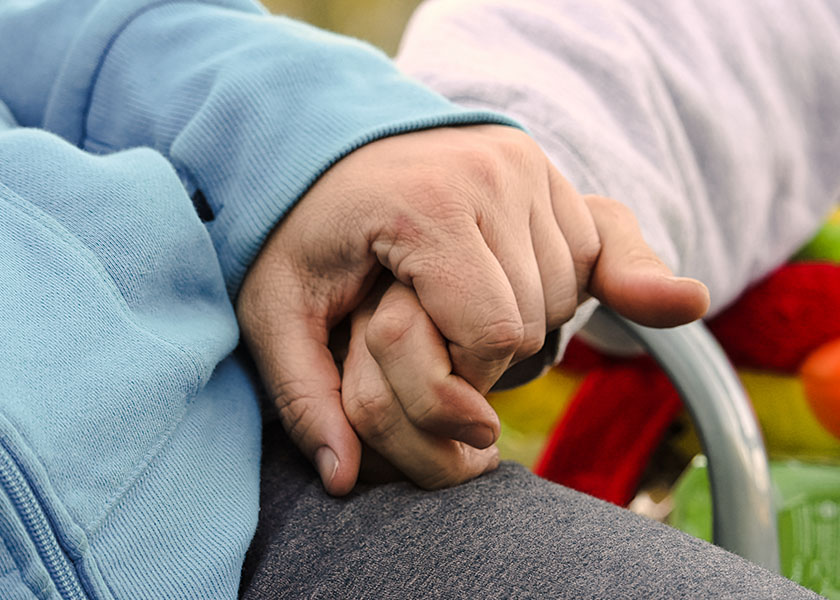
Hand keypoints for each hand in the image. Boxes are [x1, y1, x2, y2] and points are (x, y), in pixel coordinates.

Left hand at [237, 125, 708, 494]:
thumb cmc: (301, 230)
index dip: (460, 376)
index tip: (414, 358)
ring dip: (516, 319)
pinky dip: (544, 284)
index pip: (495, 334)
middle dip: (485, 352)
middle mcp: (490, 171)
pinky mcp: (540, 160)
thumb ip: (303, 395)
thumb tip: (340, 480)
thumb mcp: (276, 311)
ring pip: (563, 292)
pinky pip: (582, 253)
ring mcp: (523, 159)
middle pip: (534, 318)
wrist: (323, 140)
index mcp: (427, 205)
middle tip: (429, 330)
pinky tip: (489, 274)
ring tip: (450, 299)